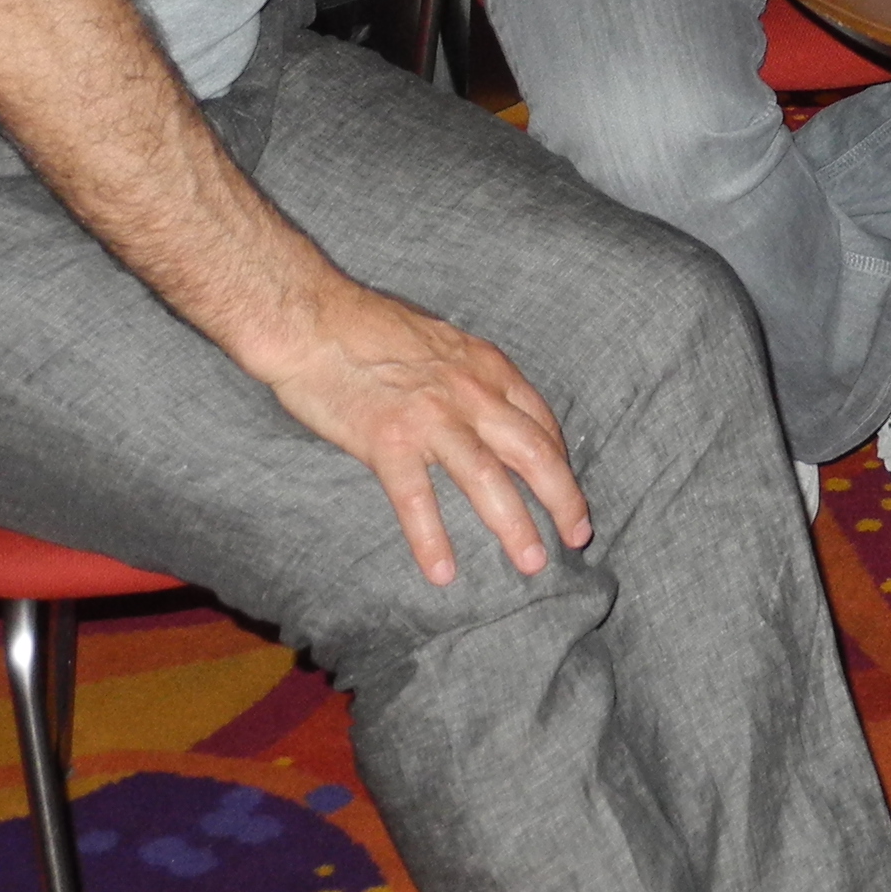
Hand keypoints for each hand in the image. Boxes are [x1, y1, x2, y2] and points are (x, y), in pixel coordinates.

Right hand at [261, 282, 592, 585]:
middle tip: (578, 537)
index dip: (561, 460)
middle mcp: (469, 391)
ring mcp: (431, 416)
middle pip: (533, 452)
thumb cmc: (369, 328)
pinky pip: (417, 499)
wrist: (312, 319)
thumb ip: (468, 378)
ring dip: (516, 525)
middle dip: (563, 498)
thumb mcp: (441, 343)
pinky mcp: (388, 439)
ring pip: (488, 478)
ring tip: (533, 563)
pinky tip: (443, 572)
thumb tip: (487, 409)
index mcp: (485, 366)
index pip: (541, 420)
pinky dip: (432, 539)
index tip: (567, 491)